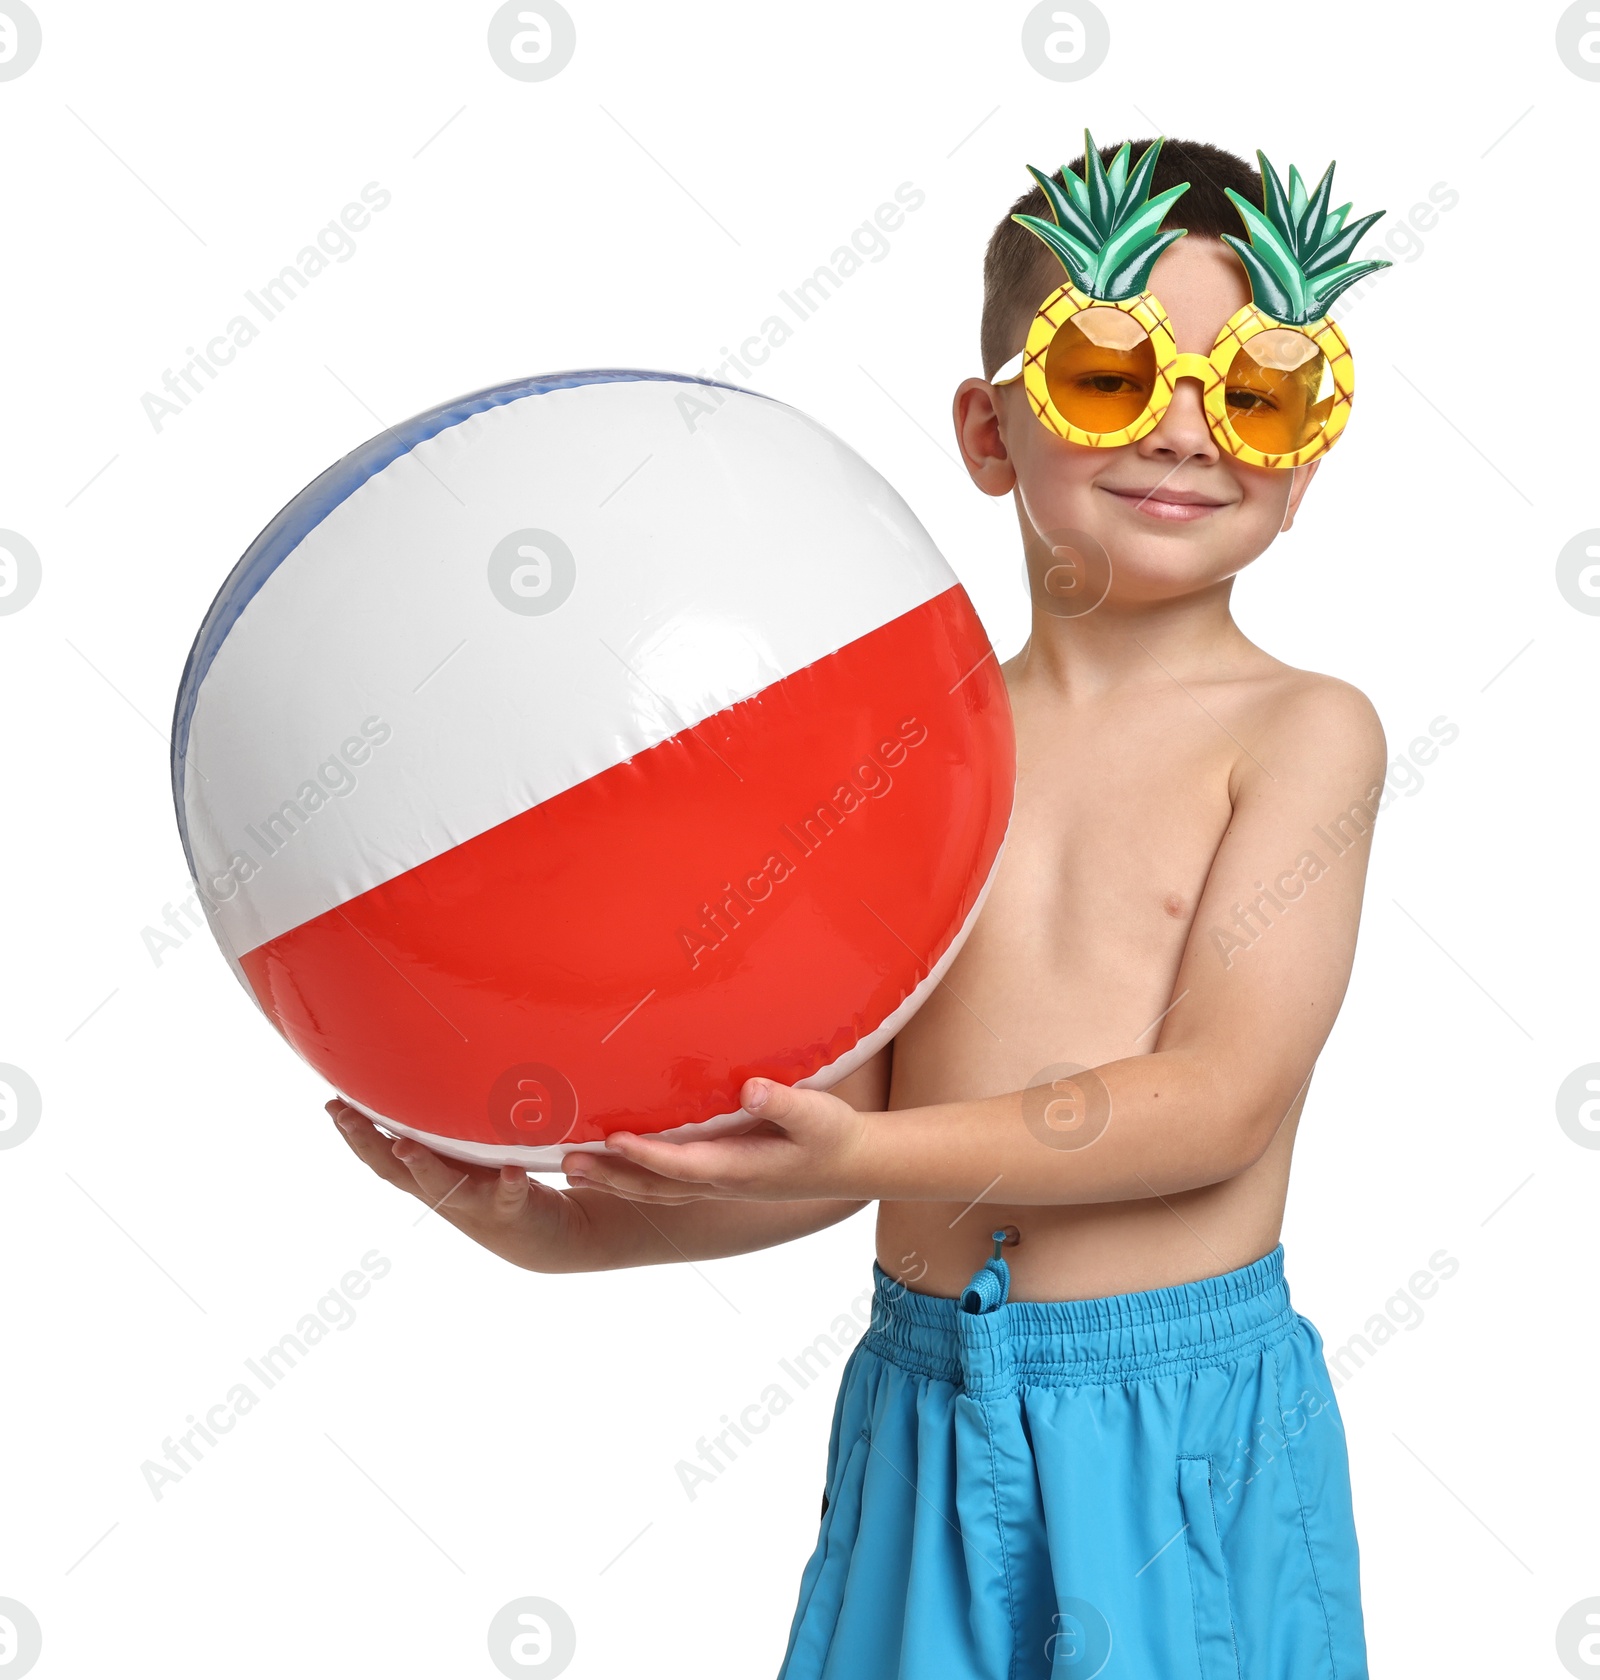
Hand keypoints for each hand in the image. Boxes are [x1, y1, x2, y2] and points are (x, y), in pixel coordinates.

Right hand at [328, 1098, 584, 1270]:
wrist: (543, 1240)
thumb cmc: (499, 1186)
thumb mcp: (469, 1157)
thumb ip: (447, 1130)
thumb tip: (425, 1077)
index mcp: (429, 1175)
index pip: (382, 1154)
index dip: (354, 1133)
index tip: (331, 1103)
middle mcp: (443, 1191)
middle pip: (396, 1170)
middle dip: (367, 1142)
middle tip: (345, 1114)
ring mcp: (475, 1203)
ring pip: (443, 1188)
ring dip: (422, 1167)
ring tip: (404, 1146)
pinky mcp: (512, 1210)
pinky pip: (509, 1197)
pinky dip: (509, 1185)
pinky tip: (513, 1172)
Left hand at [562, 1078, 871, 1203]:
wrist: (855, 1164)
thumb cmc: (835, 1137)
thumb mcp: (818, 1116)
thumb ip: (784, 1102)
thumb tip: (748, 1089)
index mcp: (741, 1168)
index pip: (682, 1165)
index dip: (645, 1155)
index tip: (611, 1140)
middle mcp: (723, 1181)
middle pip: (656, 1186)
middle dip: (611, 1176)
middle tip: (567, 1163)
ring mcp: (720, 1183)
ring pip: (657, 1189)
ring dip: (614, 1180)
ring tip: (574, 1168)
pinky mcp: (723, 1175)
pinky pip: (668, 1182)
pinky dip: (636, 1177)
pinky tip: (617, 1163)